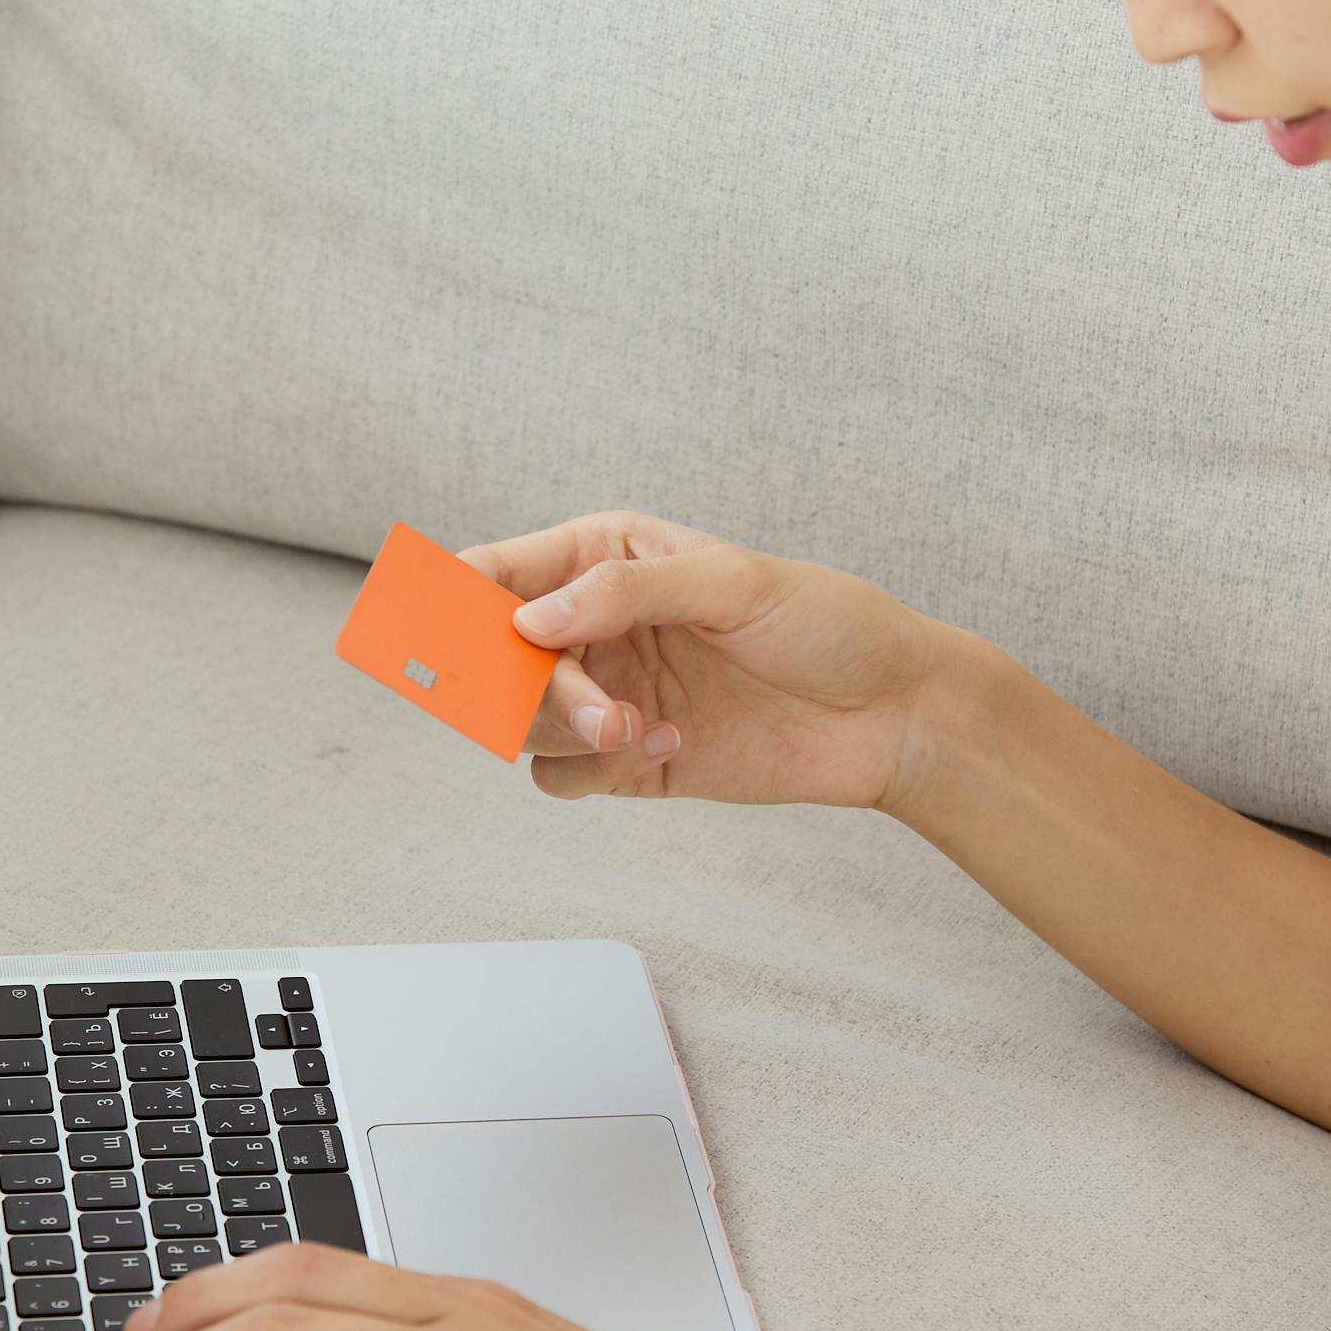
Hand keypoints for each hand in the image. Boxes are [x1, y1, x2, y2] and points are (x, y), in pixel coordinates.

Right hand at [458, 509, 953, 810]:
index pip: (495, 572)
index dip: (450, 601)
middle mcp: (595, 623)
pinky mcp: (626, 758)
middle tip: (586, 700)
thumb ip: (625, 593)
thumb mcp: (733, 583)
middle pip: (490, 658)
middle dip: (521, 685)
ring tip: (636, 726)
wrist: (891, 715)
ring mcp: (607, 691)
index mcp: (606, 556)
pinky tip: (665, 745)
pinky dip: (595, 769)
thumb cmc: (829, 624)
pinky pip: (561, 774)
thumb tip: (530, 618)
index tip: (439, 635)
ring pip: (517, 722)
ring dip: (564, 729)